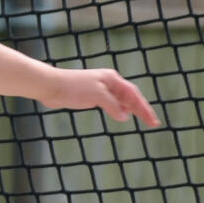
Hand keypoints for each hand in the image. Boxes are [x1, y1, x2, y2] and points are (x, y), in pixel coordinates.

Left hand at [40, 65, 159, 126]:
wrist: (51, 86)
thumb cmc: (73, 87)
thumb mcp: (97, 96)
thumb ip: (113, 106)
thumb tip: (125, 116)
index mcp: (112, 79)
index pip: (134, 95)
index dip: (144, 108)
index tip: (153, 121)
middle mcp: (108, 82)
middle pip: (130, 97)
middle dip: (142, 109)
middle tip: (153, 123)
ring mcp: (100, 88)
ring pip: (121, 100)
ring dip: (132, 109)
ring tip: (143, 119)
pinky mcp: (91, 96)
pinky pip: (111, 103)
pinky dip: (119, 109)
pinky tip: (122, 115)